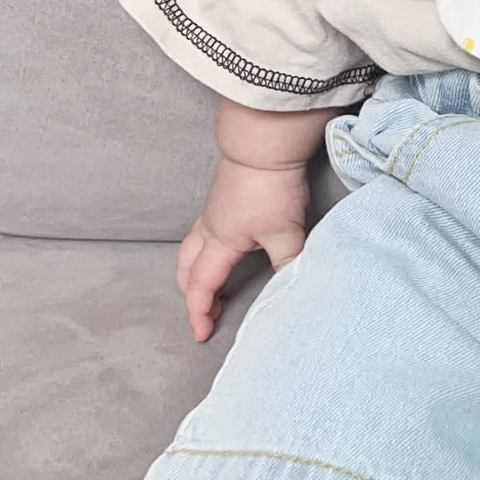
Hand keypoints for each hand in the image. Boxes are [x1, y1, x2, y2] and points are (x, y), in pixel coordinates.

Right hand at [176, 155, 310, 342]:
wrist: (264, 144)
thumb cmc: (270, 186)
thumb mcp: (285, 233)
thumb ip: (288, 264)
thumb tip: (293, 288)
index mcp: (220, 242)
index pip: (202, 286)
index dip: (199, 312)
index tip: (202, 334)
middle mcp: (210, 228)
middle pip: (187, 268)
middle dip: (191, 294)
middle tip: (204, 314)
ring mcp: (213, 211)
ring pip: (191, 249)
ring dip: (193, 272)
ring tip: (208, 287)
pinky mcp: (221, 198)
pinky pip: (203, 232)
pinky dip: (204, 250)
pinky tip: (223, 249)